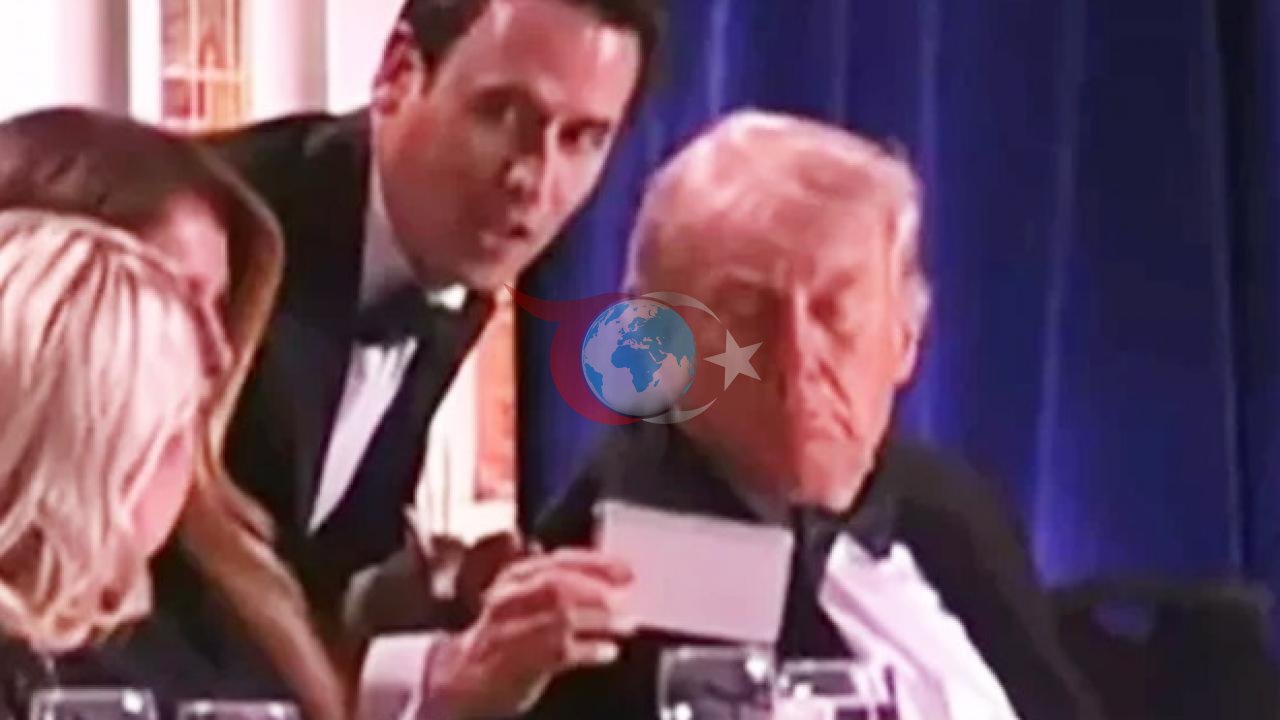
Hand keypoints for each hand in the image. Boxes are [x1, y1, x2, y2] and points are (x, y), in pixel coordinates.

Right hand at [424, 548, 635, 717]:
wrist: (463, 676)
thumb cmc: (504, 636)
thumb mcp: (523, 599)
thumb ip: (558, 586)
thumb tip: (611, 583)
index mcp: (515, 577)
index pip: (560, 560)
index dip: (597, 563)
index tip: (627, 569)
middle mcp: (509, 598)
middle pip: (560, 586)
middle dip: (599, 591)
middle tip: (629, 598)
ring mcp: (511, 630)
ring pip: (561, 617)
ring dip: (600, 620)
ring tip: (625, 624)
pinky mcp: (517, 662)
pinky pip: (562, 652)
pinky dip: (591, 651)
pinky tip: (609, 651)